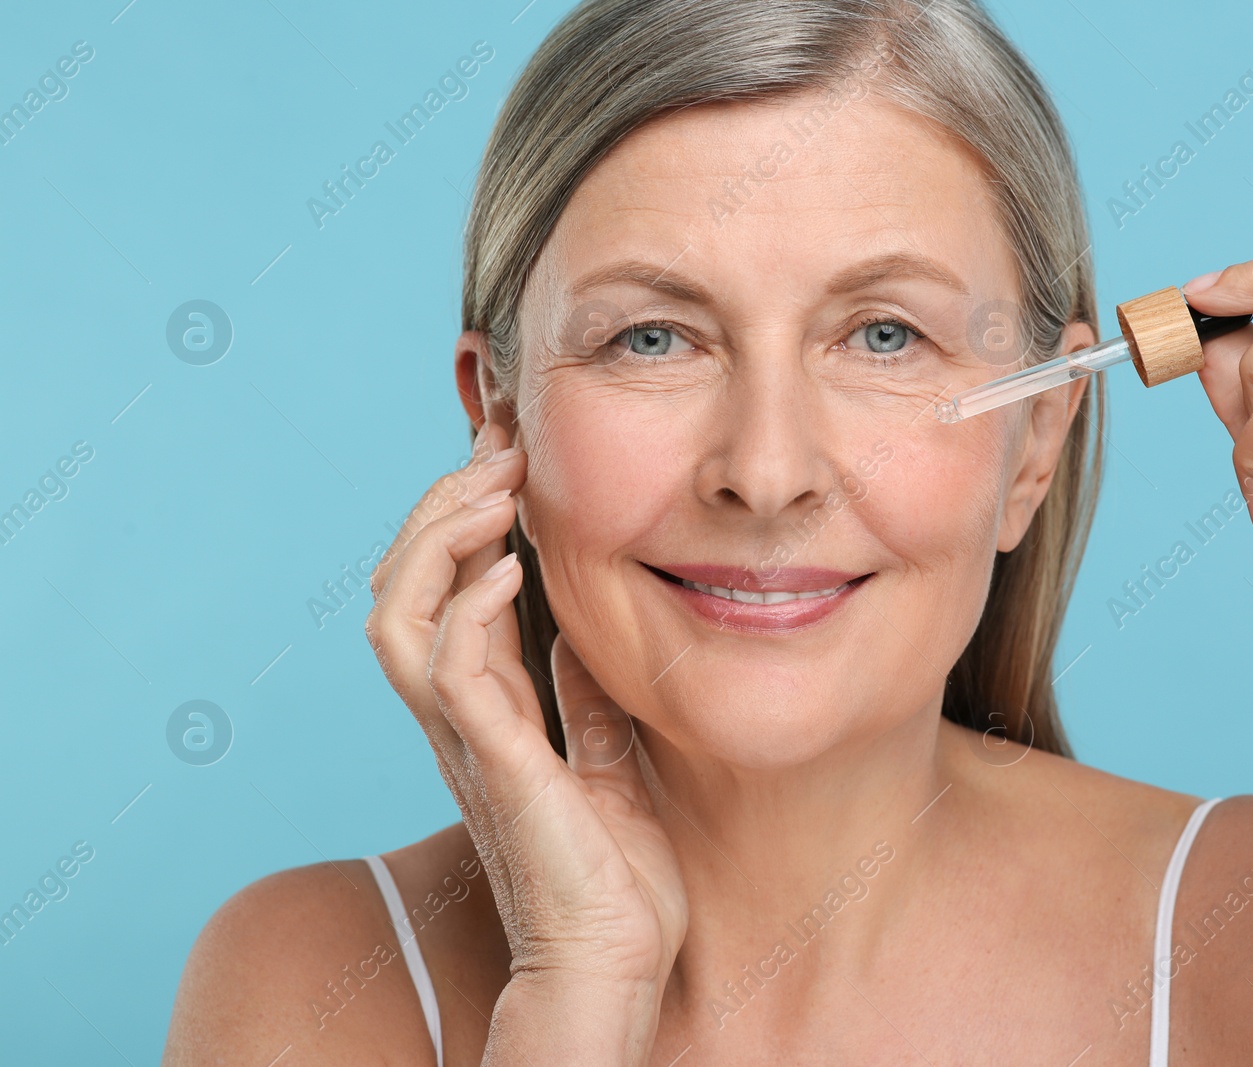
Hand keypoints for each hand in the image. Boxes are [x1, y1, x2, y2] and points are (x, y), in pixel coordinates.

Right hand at [364, 421, 687, 1002]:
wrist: (611, 967)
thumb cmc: (611, 880)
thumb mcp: (607, 760)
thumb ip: (583, 698)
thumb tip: (584, 631)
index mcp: (485, 711)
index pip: (443, 592)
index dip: (460, 518)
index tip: (508, 456)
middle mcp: (458, 718)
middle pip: (402, 587)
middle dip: (442, 506)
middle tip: (498, 451)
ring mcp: (466, 740)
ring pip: (399, 615)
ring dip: (439, 539)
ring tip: (493, 490)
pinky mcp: (493, 765)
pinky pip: (450, 672)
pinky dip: (468, 609)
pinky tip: (510, 567)